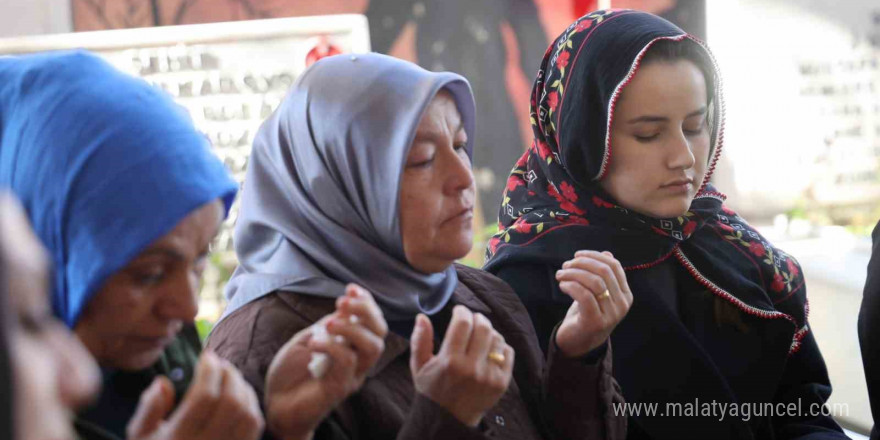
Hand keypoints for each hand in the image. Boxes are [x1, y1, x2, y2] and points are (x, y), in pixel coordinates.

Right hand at [126, 351, 263, 439]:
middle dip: (229, 375)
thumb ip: (148, 408)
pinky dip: (251, 405)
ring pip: (248, 415)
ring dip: (243, 389)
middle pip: (231, 403)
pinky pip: (254, 428)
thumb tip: (163, 381)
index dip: (209, 371)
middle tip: (221, 363)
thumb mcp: (138, 436)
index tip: (206, 356)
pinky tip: (241, 396)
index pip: (204, 398)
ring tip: (231, 377)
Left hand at [263, 284, 387, 439]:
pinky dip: (331, 346)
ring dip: (351, 328)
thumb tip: (344, 306)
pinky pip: (347, 362)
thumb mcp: (308, 339)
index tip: (351, 288)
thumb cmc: (291, 372)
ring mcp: (351, 375)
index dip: (367, 302)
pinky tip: (313, 343)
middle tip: (342, 301)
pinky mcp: (339, 388)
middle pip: (380, 333)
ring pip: (371, 347)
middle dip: (366, 311)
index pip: (372, 322)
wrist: (275, 405)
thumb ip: (327, 326)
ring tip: (328, 322)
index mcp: (352, 346)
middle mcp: (358, 361)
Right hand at [410, 305, 513, 426]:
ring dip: (489, 332)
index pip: (462, 323)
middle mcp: (471, 368)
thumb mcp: (419, 366)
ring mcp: (489, 376)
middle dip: (477, 318)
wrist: (449, 420)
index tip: (459, 311)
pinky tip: (489, 350)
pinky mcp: (502, 383)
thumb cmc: (432, 390)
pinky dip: (500, 347)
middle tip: (471, 320)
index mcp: (450, 362)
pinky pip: (508, 353)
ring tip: (480, 335)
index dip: (462, 311)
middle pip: (483, 327)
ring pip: (497, 338)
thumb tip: (422, 317)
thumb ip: (419, 340)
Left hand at [554, 250, 632, 357]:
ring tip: (560, 274)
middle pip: (604, 272)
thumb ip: (603, 275)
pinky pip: (584, 296)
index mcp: (625, 295)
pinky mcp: (596, 322)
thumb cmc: (586, 313)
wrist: (579, 343)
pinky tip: (562, 285)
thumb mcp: (596, 293)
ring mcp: (611, 315)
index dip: (594, 256)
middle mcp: (622, 305)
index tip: (577, 255)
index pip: (615, 266)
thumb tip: (607, 253)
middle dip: (582, 263)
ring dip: (573, 273)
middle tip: (566, 265)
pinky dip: (571, 286)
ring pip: (594, 282)